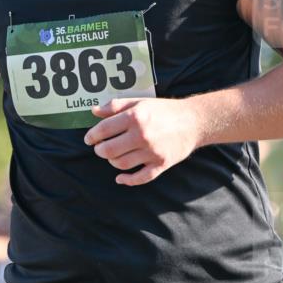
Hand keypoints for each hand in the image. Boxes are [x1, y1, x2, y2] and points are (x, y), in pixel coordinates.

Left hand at [84, 97, 200, 186]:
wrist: (194, 121)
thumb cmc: (164, 110)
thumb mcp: (140, 102)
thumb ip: (116, 106)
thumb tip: (93, 111)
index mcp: (135, 117)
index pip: (104, 130)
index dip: (92, 136)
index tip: (89, 139)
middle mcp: (142, 135)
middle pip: (109, 150)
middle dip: (100, 150)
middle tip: (99, 148)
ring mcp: (151, 152)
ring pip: (121, 164)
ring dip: (112, 162)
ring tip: (112, 156)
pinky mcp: (160, 164)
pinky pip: (140, 178)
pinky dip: (127, 180)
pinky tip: (120, 178)